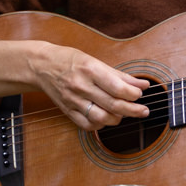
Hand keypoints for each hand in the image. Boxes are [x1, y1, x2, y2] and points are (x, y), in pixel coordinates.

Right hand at [30, 42, 149, 129]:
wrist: (41, 66)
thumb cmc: (70, 60)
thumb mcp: (96, 61)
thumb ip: (120, 75)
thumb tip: (142, 84)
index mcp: (90, 70)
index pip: (117, 88)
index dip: (133, 94)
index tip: (139, 94)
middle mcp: (81, 86)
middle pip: (113, 105)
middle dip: (133, 110)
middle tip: (143, 111)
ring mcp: (73, 101)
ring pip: (101, 118)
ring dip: (117, 119)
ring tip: (123, 114)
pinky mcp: (67, 111)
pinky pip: (87, 125)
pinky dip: (101, 125)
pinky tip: (106, 118)